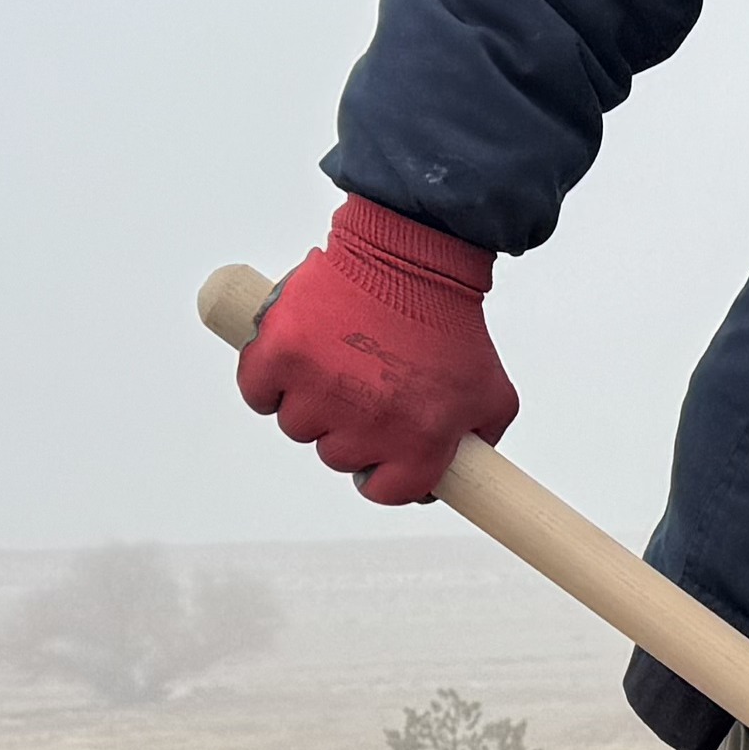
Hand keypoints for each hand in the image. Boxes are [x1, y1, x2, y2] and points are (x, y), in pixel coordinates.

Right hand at [236, 194, 515, 504]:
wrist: (411, 258)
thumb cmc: (452, 324)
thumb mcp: (490, 395)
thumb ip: (478, 446)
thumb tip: (453, 483)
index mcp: (420, 441)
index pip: (385, 491)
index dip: (383, 469)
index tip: (382, 445)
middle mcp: (368, 425)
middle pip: (336, 456)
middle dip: (349, 426)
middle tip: (367, 382)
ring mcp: (320, 390)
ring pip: (297, 425)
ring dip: (310, 400)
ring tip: (339, 357)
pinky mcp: (280, 354)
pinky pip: (258, 392)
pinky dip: (268, 377)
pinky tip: (297, 355)